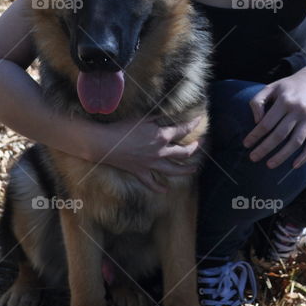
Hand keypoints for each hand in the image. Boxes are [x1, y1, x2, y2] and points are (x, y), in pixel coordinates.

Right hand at [83, 115, 202, 192]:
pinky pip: (151, 183)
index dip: (193, 124)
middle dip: (194, 149)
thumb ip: (158, 118)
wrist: (105, 143)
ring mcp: (151, 164)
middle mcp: (160, 152)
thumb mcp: (143, 118)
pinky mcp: (140, 172)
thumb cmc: (123, 127)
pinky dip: (158, 187)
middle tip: (199, 145)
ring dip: (185, 170)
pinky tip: (165, 190)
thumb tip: (169, 115)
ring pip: (173, 170)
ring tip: (193, 170)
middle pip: (183, 153)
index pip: (183, 130)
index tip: (200, 120)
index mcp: (162, 136)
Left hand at [244, 70, 305, 169]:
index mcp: (284, 100)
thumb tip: (256, 122)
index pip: (267, 123)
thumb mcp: (271, 87)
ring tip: (269, 165)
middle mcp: (298, 109)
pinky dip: (303, 156)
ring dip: (282, 156)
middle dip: (265, 149)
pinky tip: (294, 165)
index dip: (255, 135)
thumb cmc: (289, 87)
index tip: (246, 144)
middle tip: (253, 158)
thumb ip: (258, 101)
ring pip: (296, 142)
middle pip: (280, 135)